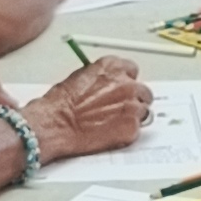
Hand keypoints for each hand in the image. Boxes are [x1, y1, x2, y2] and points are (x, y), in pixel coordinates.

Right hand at [28, 56, 152, 159]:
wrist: (56, 123)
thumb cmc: (61, 103)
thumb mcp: (80, 77)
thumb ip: (101, 79)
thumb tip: (107, 86)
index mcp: (114, 67)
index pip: (132, 70)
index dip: (126, 82)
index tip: (122, 90)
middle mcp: (127, 84)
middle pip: (143, 92)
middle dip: (133, 100)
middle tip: (118, 111)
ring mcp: (132, 106)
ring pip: (143, 112)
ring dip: (132, 117)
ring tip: (112, 124)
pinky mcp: (131, 128)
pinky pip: (136, 130)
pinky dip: (126, 134)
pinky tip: (110, 134)